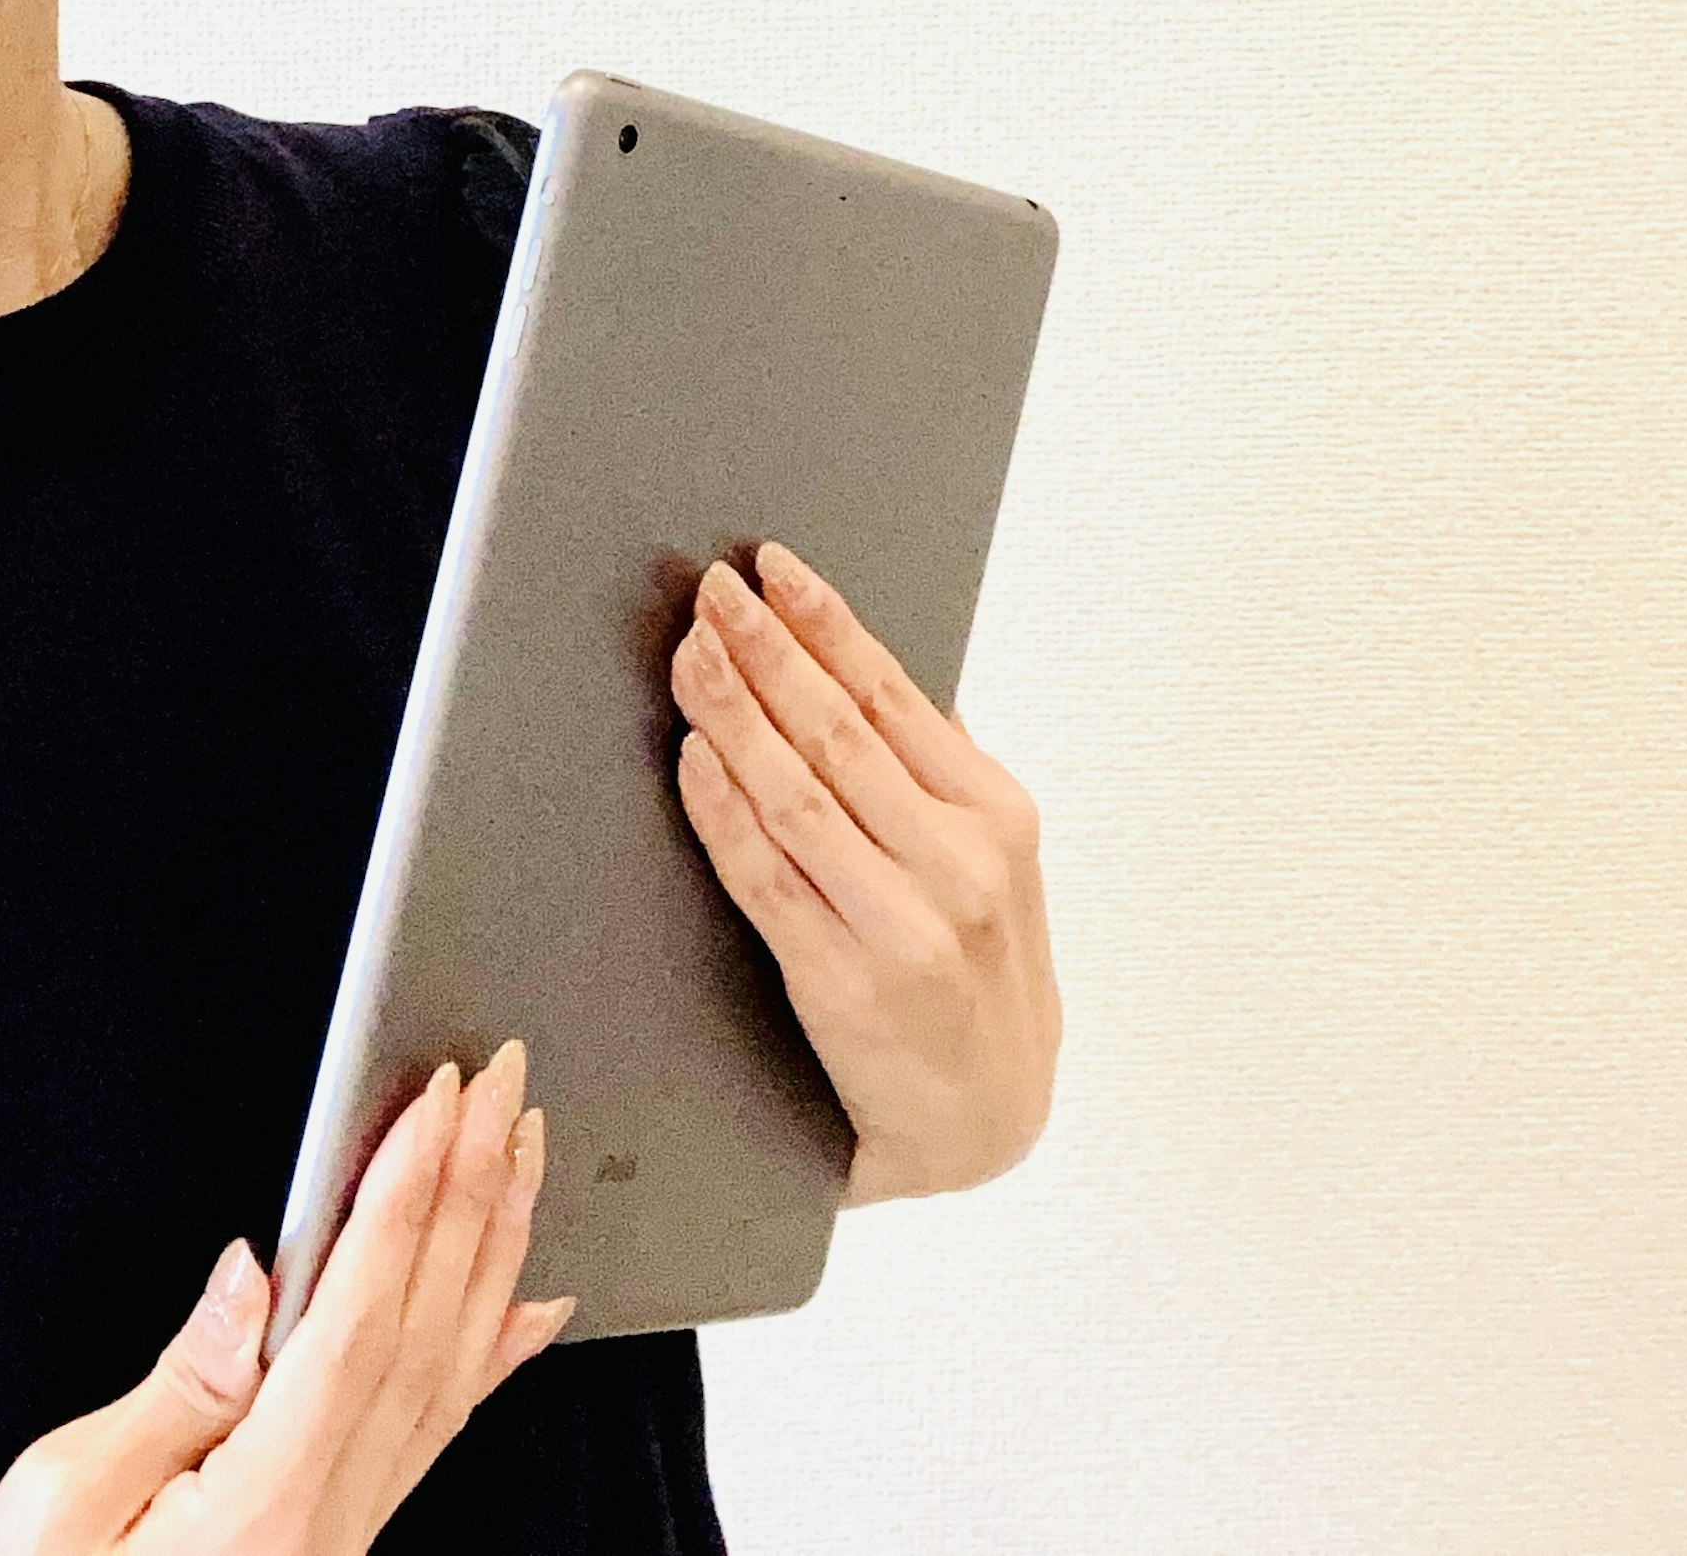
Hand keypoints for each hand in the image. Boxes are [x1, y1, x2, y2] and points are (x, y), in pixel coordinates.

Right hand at [0, 1044, 573, 1555]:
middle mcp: (329, 1524)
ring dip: (492, 1248)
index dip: (407, 1198)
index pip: (362, 1321)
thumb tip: (255, 1276)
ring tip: (522, 1149)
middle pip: (428, 1332)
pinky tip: (529, 1305)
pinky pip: (438, 1433)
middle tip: (504, 1081)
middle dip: (471, 1192)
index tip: (441, 1098)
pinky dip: (494, 1357)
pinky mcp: (335, 1539)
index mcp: (264, 1504)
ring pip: (449, 1373)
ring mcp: (344, 1536)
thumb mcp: (59, 1507)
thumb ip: (176, 1390)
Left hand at [669, 541, 1060, 1205]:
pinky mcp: (841, 980)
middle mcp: (958, 861)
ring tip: (689, 655)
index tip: (773, 567)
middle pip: (836, 731)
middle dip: (765, 650)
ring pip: (795, 791)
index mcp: (997, 815)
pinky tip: (693, 759)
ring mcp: (902, 923)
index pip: (894, 694)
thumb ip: (939, 774)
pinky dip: (723, 810)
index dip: (827, 623)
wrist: (985, 1120)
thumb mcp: (994, 866)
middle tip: (712, 593)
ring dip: (731, 713)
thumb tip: (867, 671)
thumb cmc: (978, 976)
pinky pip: (765, 875)